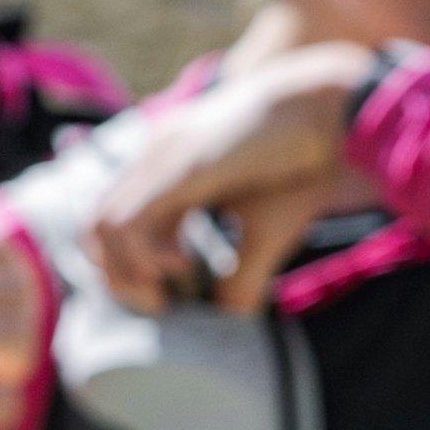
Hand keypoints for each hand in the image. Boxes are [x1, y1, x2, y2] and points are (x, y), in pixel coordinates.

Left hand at [83, 41, 380, 316]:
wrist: (333, 112)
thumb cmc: (305, 165)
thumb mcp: (264, 230)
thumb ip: (241, 273)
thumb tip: (230, 318)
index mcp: (169, 163)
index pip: (114, 219)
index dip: (125, 265)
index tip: (163, 294)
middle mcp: (155, 153)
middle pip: (95, 225)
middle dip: (117, 276)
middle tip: (158, 303)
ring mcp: (163, 154)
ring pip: (103, 224)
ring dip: (126, 271)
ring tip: (166, 289)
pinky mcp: (180, 165)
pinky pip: (129, 219)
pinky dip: (144, 255)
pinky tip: (181, 264)